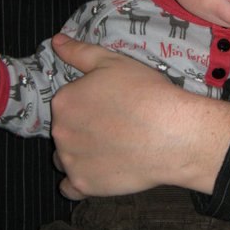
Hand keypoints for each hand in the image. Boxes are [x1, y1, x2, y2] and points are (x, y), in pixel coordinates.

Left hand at [50, 34, 229, 199]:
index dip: (90, 104)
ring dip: (81, 154)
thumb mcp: (113, 62)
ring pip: (67, 158)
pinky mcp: (84, 186)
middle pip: (66, 131)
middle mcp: (59, 132)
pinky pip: (72, 187)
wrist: (173, 134)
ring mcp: (70, 161)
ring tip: (114, 149)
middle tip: (116, 127)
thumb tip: (56, 41)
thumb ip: (79, 52)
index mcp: (63, 101)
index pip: (68, 103)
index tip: (111, 106)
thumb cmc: (146, 93)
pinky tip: (101, 172)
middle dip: (84, 129)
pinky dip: (82, 180)